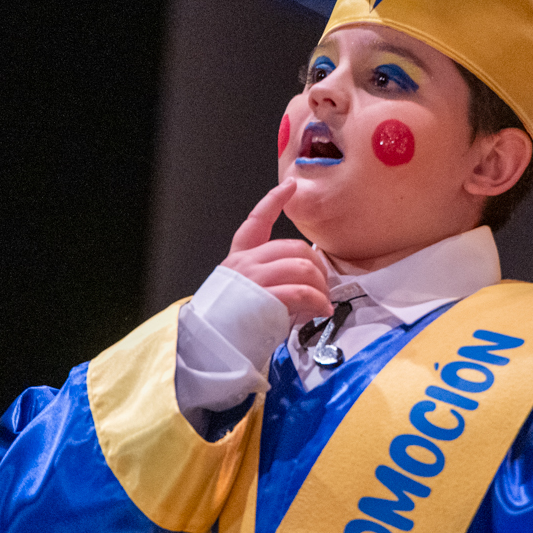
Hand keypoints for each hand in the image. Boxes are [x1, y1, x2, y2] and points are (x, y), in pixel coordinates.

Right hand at [222, 180, 329, 328]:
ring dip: (320, 286)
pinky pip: (302, 292)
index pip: (257, 221)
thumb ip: (270, 280)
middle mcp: (245, 263)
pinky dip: (318, 302)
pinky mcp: (264, 297)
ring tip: (321, 303)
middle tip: (322, 288)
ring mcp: (254, 279)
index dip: (274, 200)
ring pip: (302, 268)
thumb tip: (305, 285)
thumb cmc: (229, 324)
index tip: (290, 186)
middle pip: (294, 248)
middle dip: (317, 267)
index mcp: (239, 258)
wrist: (209, 346)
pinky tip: (320, 311)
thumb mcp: (245, 292)